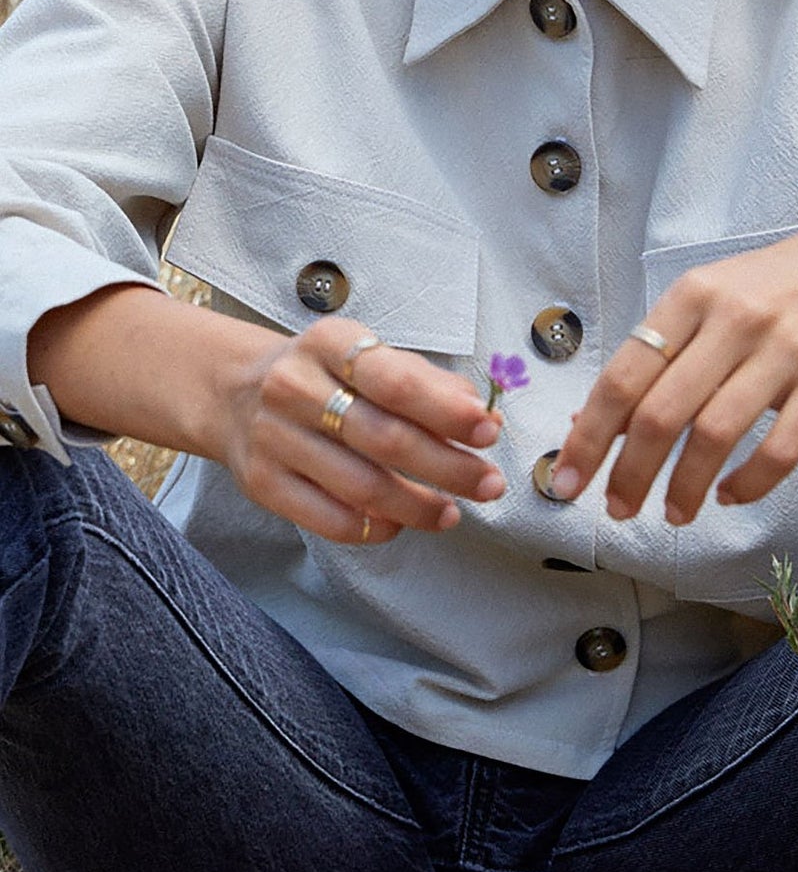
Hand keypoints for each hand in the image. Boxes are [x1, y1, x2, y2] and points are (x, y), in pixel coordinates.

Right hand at [224, 318, 504, 545]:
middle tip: (490, 483)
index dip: (447, 410)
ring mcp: (274, 437)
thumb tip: (481, 415)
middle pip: (384, 438)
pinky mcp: (262, 483)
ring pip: (360, 486)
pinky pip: (328, 518)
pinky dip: (373, 528)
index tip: (489, 431)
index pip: (396, 381)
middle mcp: (295, 386)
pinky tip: (401, 525)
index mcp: (329, 343)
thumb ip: (424, 381)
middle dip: (447, 466)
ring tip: (453, 512)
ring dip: (418, 506)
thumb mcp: (366, 356)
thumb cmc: (325, 375)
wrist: (234, 392)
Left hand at [550, 209, 797, 526]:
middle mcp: (734, 318)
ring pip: (714, 435)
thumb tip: (594, 423)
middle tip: (617, 511)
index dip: (588, 436)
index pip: (623, 376)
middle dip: (629, 474)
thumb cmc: (778, 288)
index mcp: (692, 296)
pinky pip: (780, 449)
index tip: (566, 480)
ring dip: (684, 488)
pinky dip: (748, 484)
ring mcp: (785, 349)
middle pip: (661, 413)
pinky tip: (731, 495)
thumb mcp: (713, 299)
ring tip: (674, 512)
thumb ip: (660, 354)